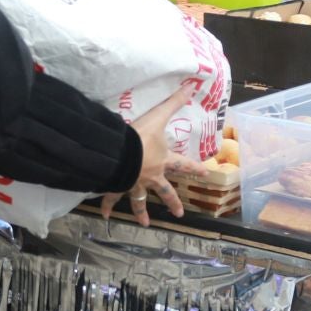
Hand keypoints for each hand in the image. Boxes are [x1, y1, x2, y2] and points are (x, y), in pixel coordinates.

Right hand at [99, 88, 191, 228]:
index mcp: (163, 161)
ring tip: (145, 224)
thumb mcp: (158, 117)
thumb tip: (192, 85)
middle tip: (178, 214)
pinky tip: (105, 216)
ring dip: (141, 213)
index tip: (205, 173)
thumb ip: (174, 102)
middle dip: (172, 202)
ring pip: (139, 201)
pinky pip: (112, 197)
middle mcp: (151, 176)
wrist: (120, 152)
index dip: (195, 167)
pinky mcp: (118, 186)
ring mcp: (134, 183)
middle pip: (164, 191)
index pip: (183, 164)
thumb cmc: (141, 136)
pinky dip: (107, 207)